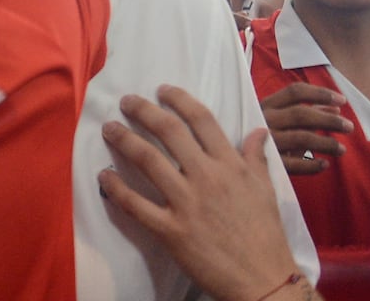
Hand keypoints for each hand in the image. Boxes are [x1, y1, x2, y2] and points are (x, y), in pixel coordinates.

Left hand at [99, 86, 306, 300]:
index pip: (201, 119)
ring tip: (109, 128)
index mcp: (231, 164)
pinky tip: (103, 175)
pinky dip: (116, 188)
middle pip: (169, 131)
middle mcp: (207, 176)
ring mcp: (187, 203)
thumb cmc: (265, 234)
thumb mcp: (266, 189)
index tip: (162, 90)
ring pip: (148, 160)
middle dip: (143, 110)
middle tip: (126, 101)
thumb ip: (256, 157)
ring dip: (124, 139)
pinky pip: (136, 205)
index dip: (178, 99)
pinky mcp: (171, 230)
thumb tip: (258, 130)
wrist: (264, 279)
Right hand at [260, 82, 352, 174]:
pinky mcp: (267, 162)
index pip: (295, 92)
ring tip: (341, 149)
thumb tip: (336, 106)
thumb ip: (307, 110)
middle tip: (349, 127)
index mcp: (266, 104)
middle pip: (301, 114)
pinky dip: (311, 165)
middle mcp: (264, 119)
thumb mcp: (279, 116)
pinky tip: (324, 165)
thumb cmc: (261, 132)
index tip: (342, 100)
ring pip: (301, 138)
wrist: (232, 157)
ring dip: (325, 143)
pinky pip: (293, 164)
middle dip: (329, 119)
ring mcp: (265, 141)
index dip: (320, 93)